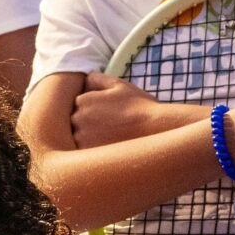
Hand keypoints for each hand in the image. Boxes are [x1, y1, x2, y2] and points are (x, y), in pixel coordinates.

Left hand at [69, 73, 200, 148]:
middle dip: (90, 127)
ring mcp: (81, 138)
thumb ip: (98, 79)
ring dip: (90, 141)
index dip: (94, 114)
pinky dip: (94, 154)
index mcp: (81, 101)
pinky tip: (112, 149)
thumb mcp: (119, 86)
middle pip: (75, 125)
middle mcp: (76, 118)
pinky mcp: (88, 155)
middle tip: (113, 129)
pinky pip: (84, 156)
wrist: (158, 129)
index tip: (109, 117)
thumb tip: (85, 78)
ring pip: (78, 141)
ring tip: (113, 140)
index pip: (77, 109)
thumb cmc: (140, 107)